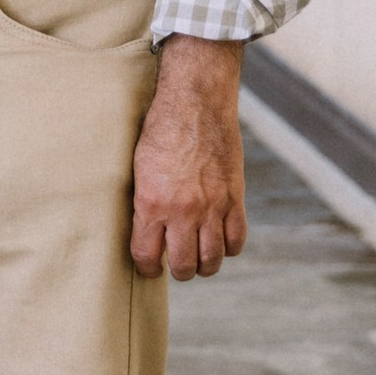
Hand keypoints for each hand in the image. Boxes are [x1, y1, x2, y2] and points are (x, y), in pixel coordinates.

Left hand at [129, 38, 246, 281]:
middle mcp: (183, 210)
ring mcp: (212, 206)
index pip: (147, 257)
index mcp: (152, 203)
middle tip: (176, 263)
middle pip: (184, 266)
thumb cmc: (161, 131)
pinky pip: (235, 241)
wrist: (196, 104)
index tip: (150, 267)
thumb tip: (148, 234)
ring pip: (212, 260)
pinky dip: (228, 248)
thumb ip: (145, 204)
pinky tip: (219, 240)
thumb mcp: (140, 169)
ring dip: (204, 265)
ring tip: (198, 256)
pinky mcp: (234, 198)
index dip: (147, 269)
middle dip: (178, 270)